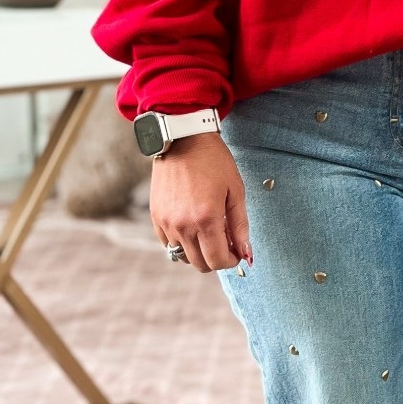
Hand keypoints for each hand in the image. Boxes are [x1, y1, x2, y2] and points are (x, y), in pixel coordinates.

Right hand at [150, 133, 250, 272]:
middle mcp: (183, 225)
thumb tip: (246, 254)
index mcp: (206, 219)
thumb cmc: (214, 162)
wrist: (183, 139)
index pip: (218, 261)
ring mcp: (166, 222)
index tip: (237, 251)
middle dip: (217, 258)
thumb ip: (241, 226)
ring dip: (199, 251)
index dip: (232, 261)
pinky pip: (168, 244)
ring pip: (184, 256)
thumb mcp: (236, 192)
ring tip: (209, 230)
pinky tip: (192, 225)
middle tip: (225, 241)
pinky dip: (182, 242)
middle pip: (201, 264)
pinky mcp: (156, 217)